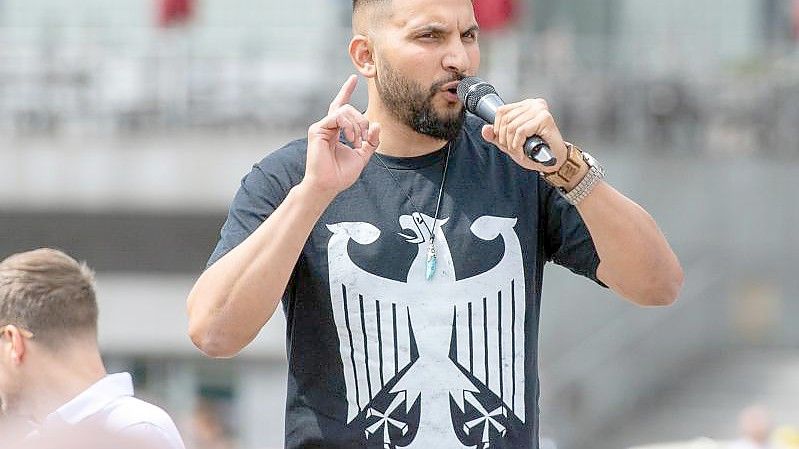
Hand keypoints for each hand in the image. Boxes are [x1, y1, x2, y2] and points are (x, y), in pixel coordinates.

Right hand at [303, 75, 380, 198]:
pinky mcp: (317, 130)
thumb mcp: (362, 156)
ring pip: (344, 110)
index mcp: (336, 131)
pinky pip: (337, 117)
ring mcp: (321, 127)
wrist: (329, 185)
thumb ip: (370, 141)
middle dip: (362, 120)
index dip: (346, 91)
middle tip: (365, 139)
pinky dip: (348, 126)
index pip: (341, 106)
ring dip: (356, 125)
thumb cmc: (342, 174)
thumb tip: (376, 124)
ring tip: (356, 142)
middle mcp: (328, 126)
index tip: (354, 78)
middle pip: (348, 108)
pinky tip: (350, 139)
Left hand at [480, 98, 567, 172]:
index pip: (501, 111)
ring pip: (512, 126)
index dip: (498, 129)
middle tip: (512, 150)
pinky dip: (518, 144)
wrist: (553, 161)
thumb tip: (485, 129)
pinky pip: (521, 131)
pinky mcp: (545, 118)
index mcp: (525, 105)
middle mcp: (533, 104)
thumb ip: (496, 136)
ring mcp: (540, 110)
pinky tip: (522, 151)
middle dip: (504, 139)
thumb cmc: (535, 150)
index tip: (505, 142)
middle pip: (505, 119)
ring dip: (512, 144)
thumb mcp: (510, 143)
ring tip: (518, 152)